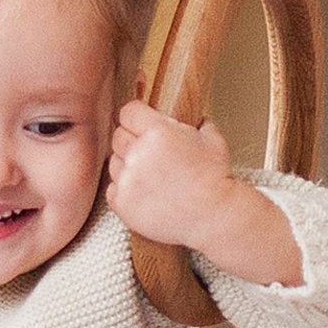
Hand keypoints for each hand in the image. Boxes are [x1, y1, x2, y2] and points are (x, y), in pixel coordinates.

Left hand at [109, 101, 303, 288]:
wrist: (213, 216)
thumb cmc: (215, 178)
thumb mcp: (212, 138)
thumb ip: (196, 122)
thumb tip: (193, 117)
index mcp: (157, 131)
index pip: (128, 112)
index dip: (136, 117)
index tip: (141, 124)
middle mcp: (138, 153)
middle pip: (118, 136)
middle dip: (133, 141)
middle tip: (150, 153)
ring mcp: (128, 180)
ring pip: (114, 162)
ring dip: (128, 166)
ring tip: (151, 177)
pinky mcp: (122, 204)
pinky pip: (112, 189)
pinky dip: (125, 190)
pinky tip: (145, 193)